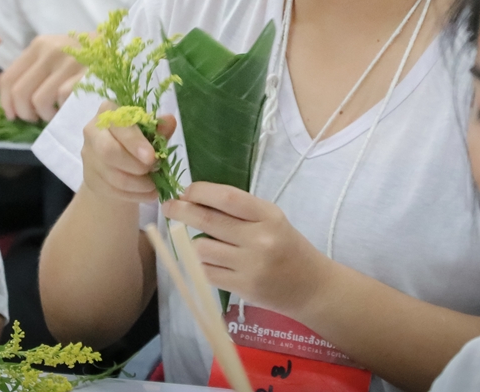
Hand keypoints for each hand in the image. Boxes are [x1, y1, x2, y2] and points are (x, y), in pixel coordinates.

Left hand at [0, 33, 85, 121]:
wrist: (120, 47)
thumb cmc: (83, 56)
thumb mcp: (55, 53)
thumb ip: (32, 69)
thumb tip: (4, 94)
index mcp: (39, 45)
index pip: (9, 78)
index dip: (6, 102)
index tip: (12, 115)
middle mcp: (52, 50)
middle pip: (20, 93)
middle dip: (24, 113)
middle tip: (35, 118)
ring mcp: (71, 62)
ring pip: (40, 101)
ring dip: (45, 115)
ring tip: (55, 113)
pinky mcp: (87, 75)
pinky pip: (63, 100)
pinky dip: (64, 109)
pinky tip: (70, 108)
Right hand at [81, 102, 176, 204]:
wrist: (118, 162)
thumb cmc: (136, 140)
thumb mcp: (149, 132)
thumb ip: (158, 128)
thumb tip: (170, 120)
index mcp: (108, 111)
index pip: (118, 124)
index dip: (134, 141)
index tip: (151, 156)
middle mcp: (93, 131)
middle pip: (108, 151)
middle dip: (136, 165)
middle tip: (155, 170)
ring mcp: (89, 156)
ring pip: (113, 176)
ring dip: (139, 184)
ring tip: (155, 185)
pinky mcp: (90, 179)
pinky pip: (112, 191)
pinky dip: (134, 195)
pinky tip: (148, 193)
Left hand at [162, 182, 330, 316]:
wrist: (311, 286)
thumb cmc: (287, 246)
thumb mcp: (271, 220)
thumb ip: (240, 211)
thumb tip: (196, 199)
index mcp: (268, 215)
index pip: (227, 197)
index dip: (200, 191)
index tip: (186, 191)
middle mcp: (259, 239)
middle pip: (208, 220)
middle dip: (182, 211)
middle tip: (169, 207)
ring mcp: (250, 265)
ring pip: (202, 247)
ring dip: (194, 242)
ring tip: (201, 241)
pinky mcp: (242, 288)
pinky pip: (206, 271)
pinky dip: (201, 264)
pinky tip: (207, 260)